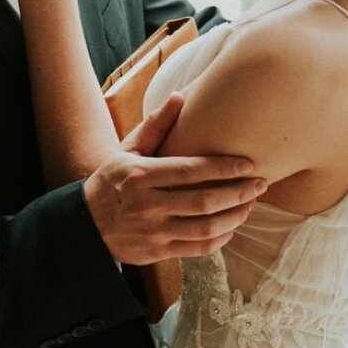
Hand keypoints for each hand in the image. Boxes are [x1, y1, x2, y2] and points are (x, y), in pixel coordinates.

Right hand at [83, 91, 265, 264]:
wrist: (86, 224)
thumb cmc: (113, 180)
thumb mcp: (127, 149)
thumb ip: (156, 125)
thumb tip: (180, 95)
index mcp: (140, 175)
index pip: (189, 171)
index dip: (222, 167)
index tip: (248, 163)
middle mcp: (147, 205)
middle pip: (203, 201)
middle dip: (238, 193)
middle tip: (260, 183)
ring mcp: (153, 232)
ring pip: (204, 228)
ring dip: (235, 216)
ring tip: (250, 203)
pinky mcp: (157, 252)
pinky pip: (197, 249)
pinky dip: (220, 238)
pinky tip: (232, 225)